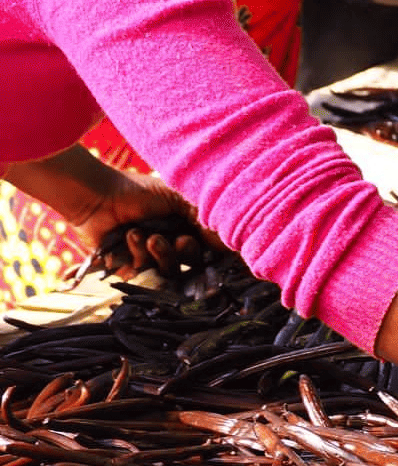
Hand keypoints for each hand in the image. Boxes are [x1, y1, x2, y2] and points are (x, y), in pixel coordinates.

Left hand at [70, 171, 214, 277]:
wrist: (97, 194)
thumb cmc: (138, 191)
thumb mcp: (179, 199)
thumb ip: (206, 219)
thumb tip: (232, 243)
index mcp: (186, 229)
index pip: (208, 250)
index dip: (212, 254)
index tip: (214, 252)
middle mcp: (171, 245)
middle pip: (192, 265)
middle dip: (186, 253)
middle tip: (179, 240)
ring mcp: (150, 258)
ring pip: (169, 272)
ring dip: (161, 254)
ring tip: (148, 236)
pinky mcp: (129, 268)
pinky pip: (143, 274)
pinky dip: (137, 255)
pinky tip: (131, 235)